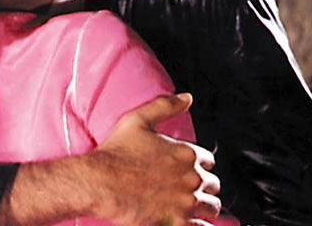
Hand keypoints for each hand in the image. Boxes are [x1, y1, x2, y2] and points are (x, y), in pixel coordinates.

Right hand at [87, 93, 221, 225]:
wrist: (99, 183)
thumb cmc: (115, 153)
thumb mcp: (138, 120)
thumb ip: (165, 106)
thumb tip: (187, 98)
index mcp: (187, 153)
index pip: (209, 161)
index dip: (198, 164)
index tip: (186, 169)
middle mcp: (192, 178)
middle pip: (213, 185)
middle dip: (202, 186)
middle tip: (185, 189)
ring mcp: (186, 203)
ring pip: (212, 207)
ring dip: (204, 206)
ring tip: (190, 207)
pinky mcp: (177, 223)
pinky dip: (200, 225)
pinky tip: (190, 222)